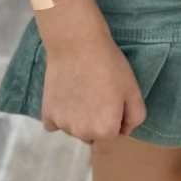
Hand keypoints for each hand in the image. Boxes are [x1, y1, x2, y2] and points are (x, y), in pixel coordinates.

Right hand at [39, 0, 145, 142]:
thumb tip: (123, 130)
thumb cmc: (110, 67)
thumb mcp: (133, 91)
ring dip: (78, 118)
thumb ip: (134, 118)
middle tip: (97, 95)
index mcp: (105, 131)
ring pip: (74, 128)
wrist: (77, 46)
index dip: (115, 117)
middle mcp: (82, 134)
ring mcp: (62, 125)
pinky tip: (66, 95)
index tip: (112, 99)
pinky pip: (55, 123)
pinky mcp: (46, 114)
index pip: (113, 135)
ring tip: (82, 91)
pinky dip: (60, 114)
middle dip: (96, 122)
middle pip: (92, 135)